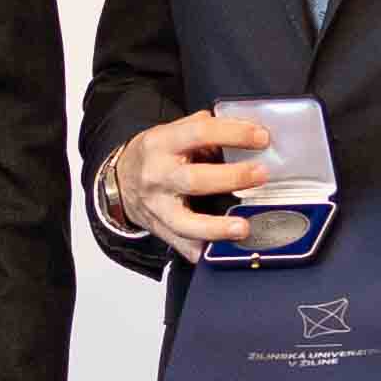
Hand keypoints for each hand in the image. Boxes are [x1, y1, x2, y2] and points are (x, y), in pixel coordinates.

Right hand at [108, 108, 275, 261]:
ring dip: (217, 227)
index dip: (233, 134)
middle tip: (261, 175)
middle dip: (231, 178)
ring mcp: (158, 207)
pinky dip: (201, 251)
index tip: (261, 137)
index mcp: (161, 143)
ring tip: (243, 227)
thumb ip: (204, 129)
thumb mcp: (171, 132)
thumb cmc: (154, 156)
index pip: (199, 132)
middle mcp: (157, 176)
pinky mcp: (161, 230)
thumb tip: (245, 130)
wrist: (120, 182)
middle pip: (194, 180)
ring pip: (185, 222)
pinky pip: (182, 246)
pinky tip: (220, 252)